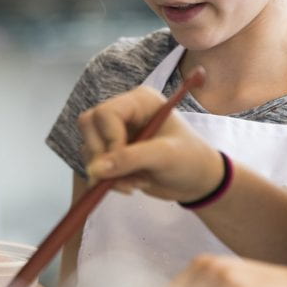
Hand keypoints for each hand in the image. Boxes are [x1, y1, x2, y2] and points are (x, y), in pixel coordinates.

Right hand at [78, 85, 223, 201]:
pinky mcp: (112, 153)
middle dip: (102, 156)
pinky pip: (94, 165)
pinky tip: (131, 185)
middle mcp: (125, 113)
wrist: (197, 181)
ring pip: (88, 147)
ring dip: (108, 172)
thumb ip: (131, 159)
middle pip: (90, 126)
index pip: (106, 113)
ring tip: (136, 182)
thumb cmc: (190, 160)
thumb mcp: (165, 156)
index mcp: (140, 101)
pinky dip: (108, 180)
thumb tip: (95, 170)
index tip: (121, 161)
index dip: (109, 138)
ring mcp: (116, 133)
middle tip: (122, 176)